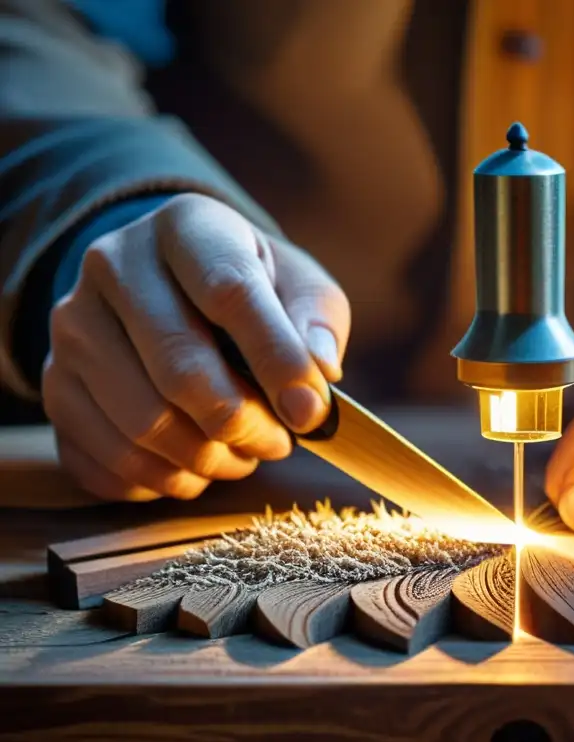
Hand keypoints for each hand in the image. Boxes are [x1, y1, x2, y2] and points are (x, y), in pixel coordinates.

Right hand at [43, 193, 349, 501]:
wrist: (175, 286)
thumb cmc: (257, 290)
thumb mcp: (301, 287)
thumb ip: (316, 324)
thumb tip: (318, 373)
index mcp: (186, 227)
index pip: (229, 293)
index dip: (276, 360)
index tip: (310, 412)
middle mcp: (113, 265)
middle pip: (178, 367)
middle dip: (241, 422)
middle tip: (278, 444)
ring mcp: (73, 326)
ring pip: (141, 422)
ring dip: (206, 459)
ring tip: (242, 456)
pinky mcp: (54, 384)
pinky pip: (105, 458)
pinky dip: (162, 481)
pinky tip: (196, 469)